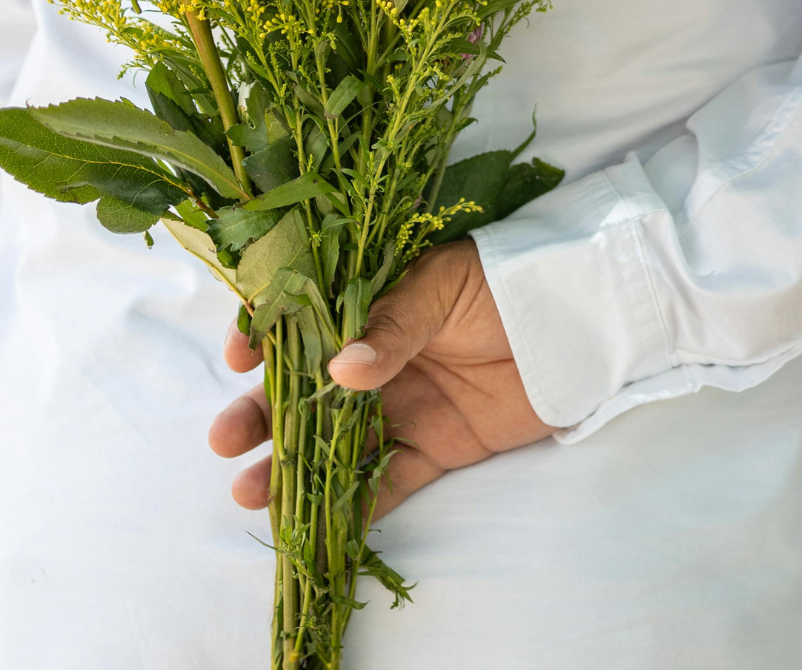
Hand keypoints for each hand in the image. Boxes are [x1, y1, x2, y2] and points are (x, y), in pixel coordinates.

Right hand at [208, 239, 553, 519]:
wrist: (577, 321)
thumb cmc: (503, 283)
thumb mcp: (441, 288)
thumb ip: (392, 327)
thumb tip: (340, 370)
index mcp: (370, 304)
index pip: (302, 320)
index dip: (264, 336)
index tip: (238, 355)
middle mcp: (376, 359)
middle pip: (304, 391)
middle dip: (259, 415)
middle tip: (224, 440)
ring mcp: (403, 405)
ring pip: (332, 442)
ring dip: (290, 467)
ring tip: (249, 491)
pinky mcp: (437, 447)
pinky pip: (388, 480)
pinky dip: (355, 502)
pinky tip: (320, 519)